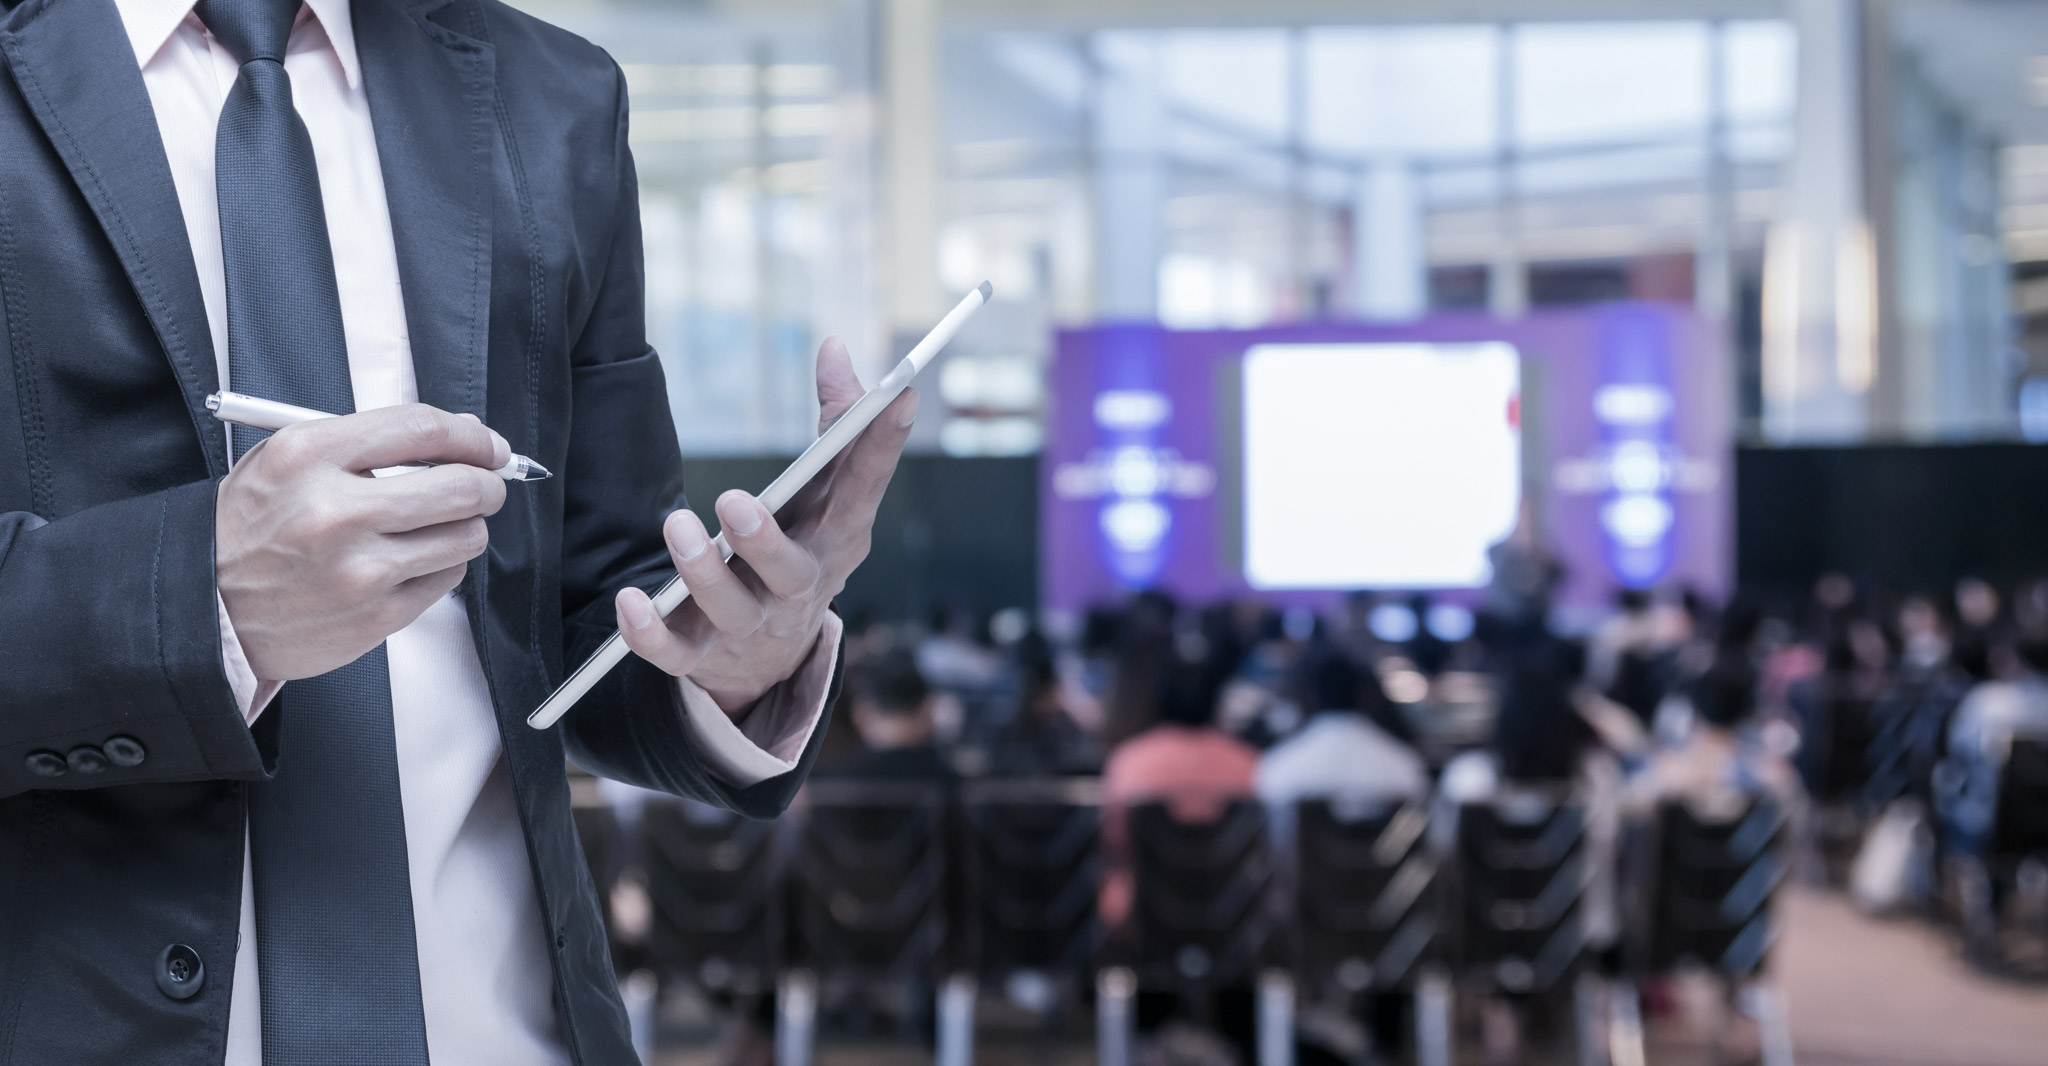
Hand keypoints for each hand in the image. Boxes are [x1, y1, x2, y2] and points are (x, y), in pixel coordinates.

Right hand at [216, 404, 509, 679]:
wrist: (204, 607)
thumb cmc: (250, 531)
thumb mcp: (286, 462)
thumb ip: (366, 443)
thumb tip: (458, 438)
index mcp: (308, 457)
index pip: (423, 429)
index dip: (472, 435)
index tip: (487, 445)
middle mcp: (335, 511)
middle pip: (461, 486)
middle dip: (486, 483)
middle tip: (484, 485)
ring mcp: (360, 568)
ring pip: (466, 536)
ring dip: (465, 526)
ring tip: (437, 525)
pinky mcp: (377, 615)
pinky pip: (447, 577)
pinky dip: (441, 565)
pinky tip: (408, 561)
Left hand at [616, 337, 915, 710]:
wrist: (771, 657)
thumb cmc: (801, 544)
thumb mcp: (826, 491)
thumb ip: (834, 420)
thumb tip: (834, 347)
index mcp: (837, 540)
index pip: (865, 491)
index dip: (884, 446)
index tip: (898, 396)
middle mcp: (798, 588)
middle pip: (789, 570)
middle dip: (762, 540)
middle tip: (733, 501)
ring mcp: (751, 626)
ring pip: (730, 610)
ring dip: (701, 573)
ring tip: (678, 524)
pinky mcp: (703, 656)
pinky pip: (675, 654)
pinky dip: (650, 633)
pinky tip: (630, 600)